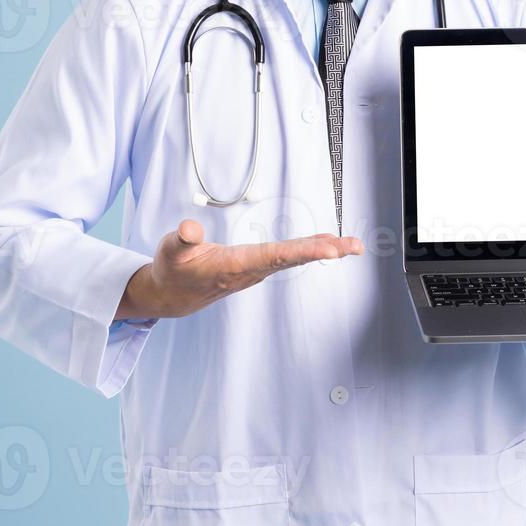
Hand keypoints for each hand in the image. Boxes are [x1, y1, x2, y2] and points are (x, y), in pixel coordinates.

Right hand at [115, 219, 362, 319]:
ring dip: (323, 250)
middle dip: (324, 251)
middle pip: (292, 259)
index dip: (302, 252)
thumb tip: (190, 228)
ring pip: (293, 259)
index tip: (329, 250)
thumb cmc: (173, 269)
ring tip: (353, 244)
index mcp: (233, 266)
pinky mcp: (257, 267)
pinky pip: (288, 257)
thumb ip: (182, 239)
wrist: (172, 296)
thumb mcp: (170, 251)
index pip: (273, 256)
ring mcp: (256, 271)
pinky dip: (309, 248)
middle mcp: (250, 271)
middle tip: (355, 246)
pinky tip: (328, 243)